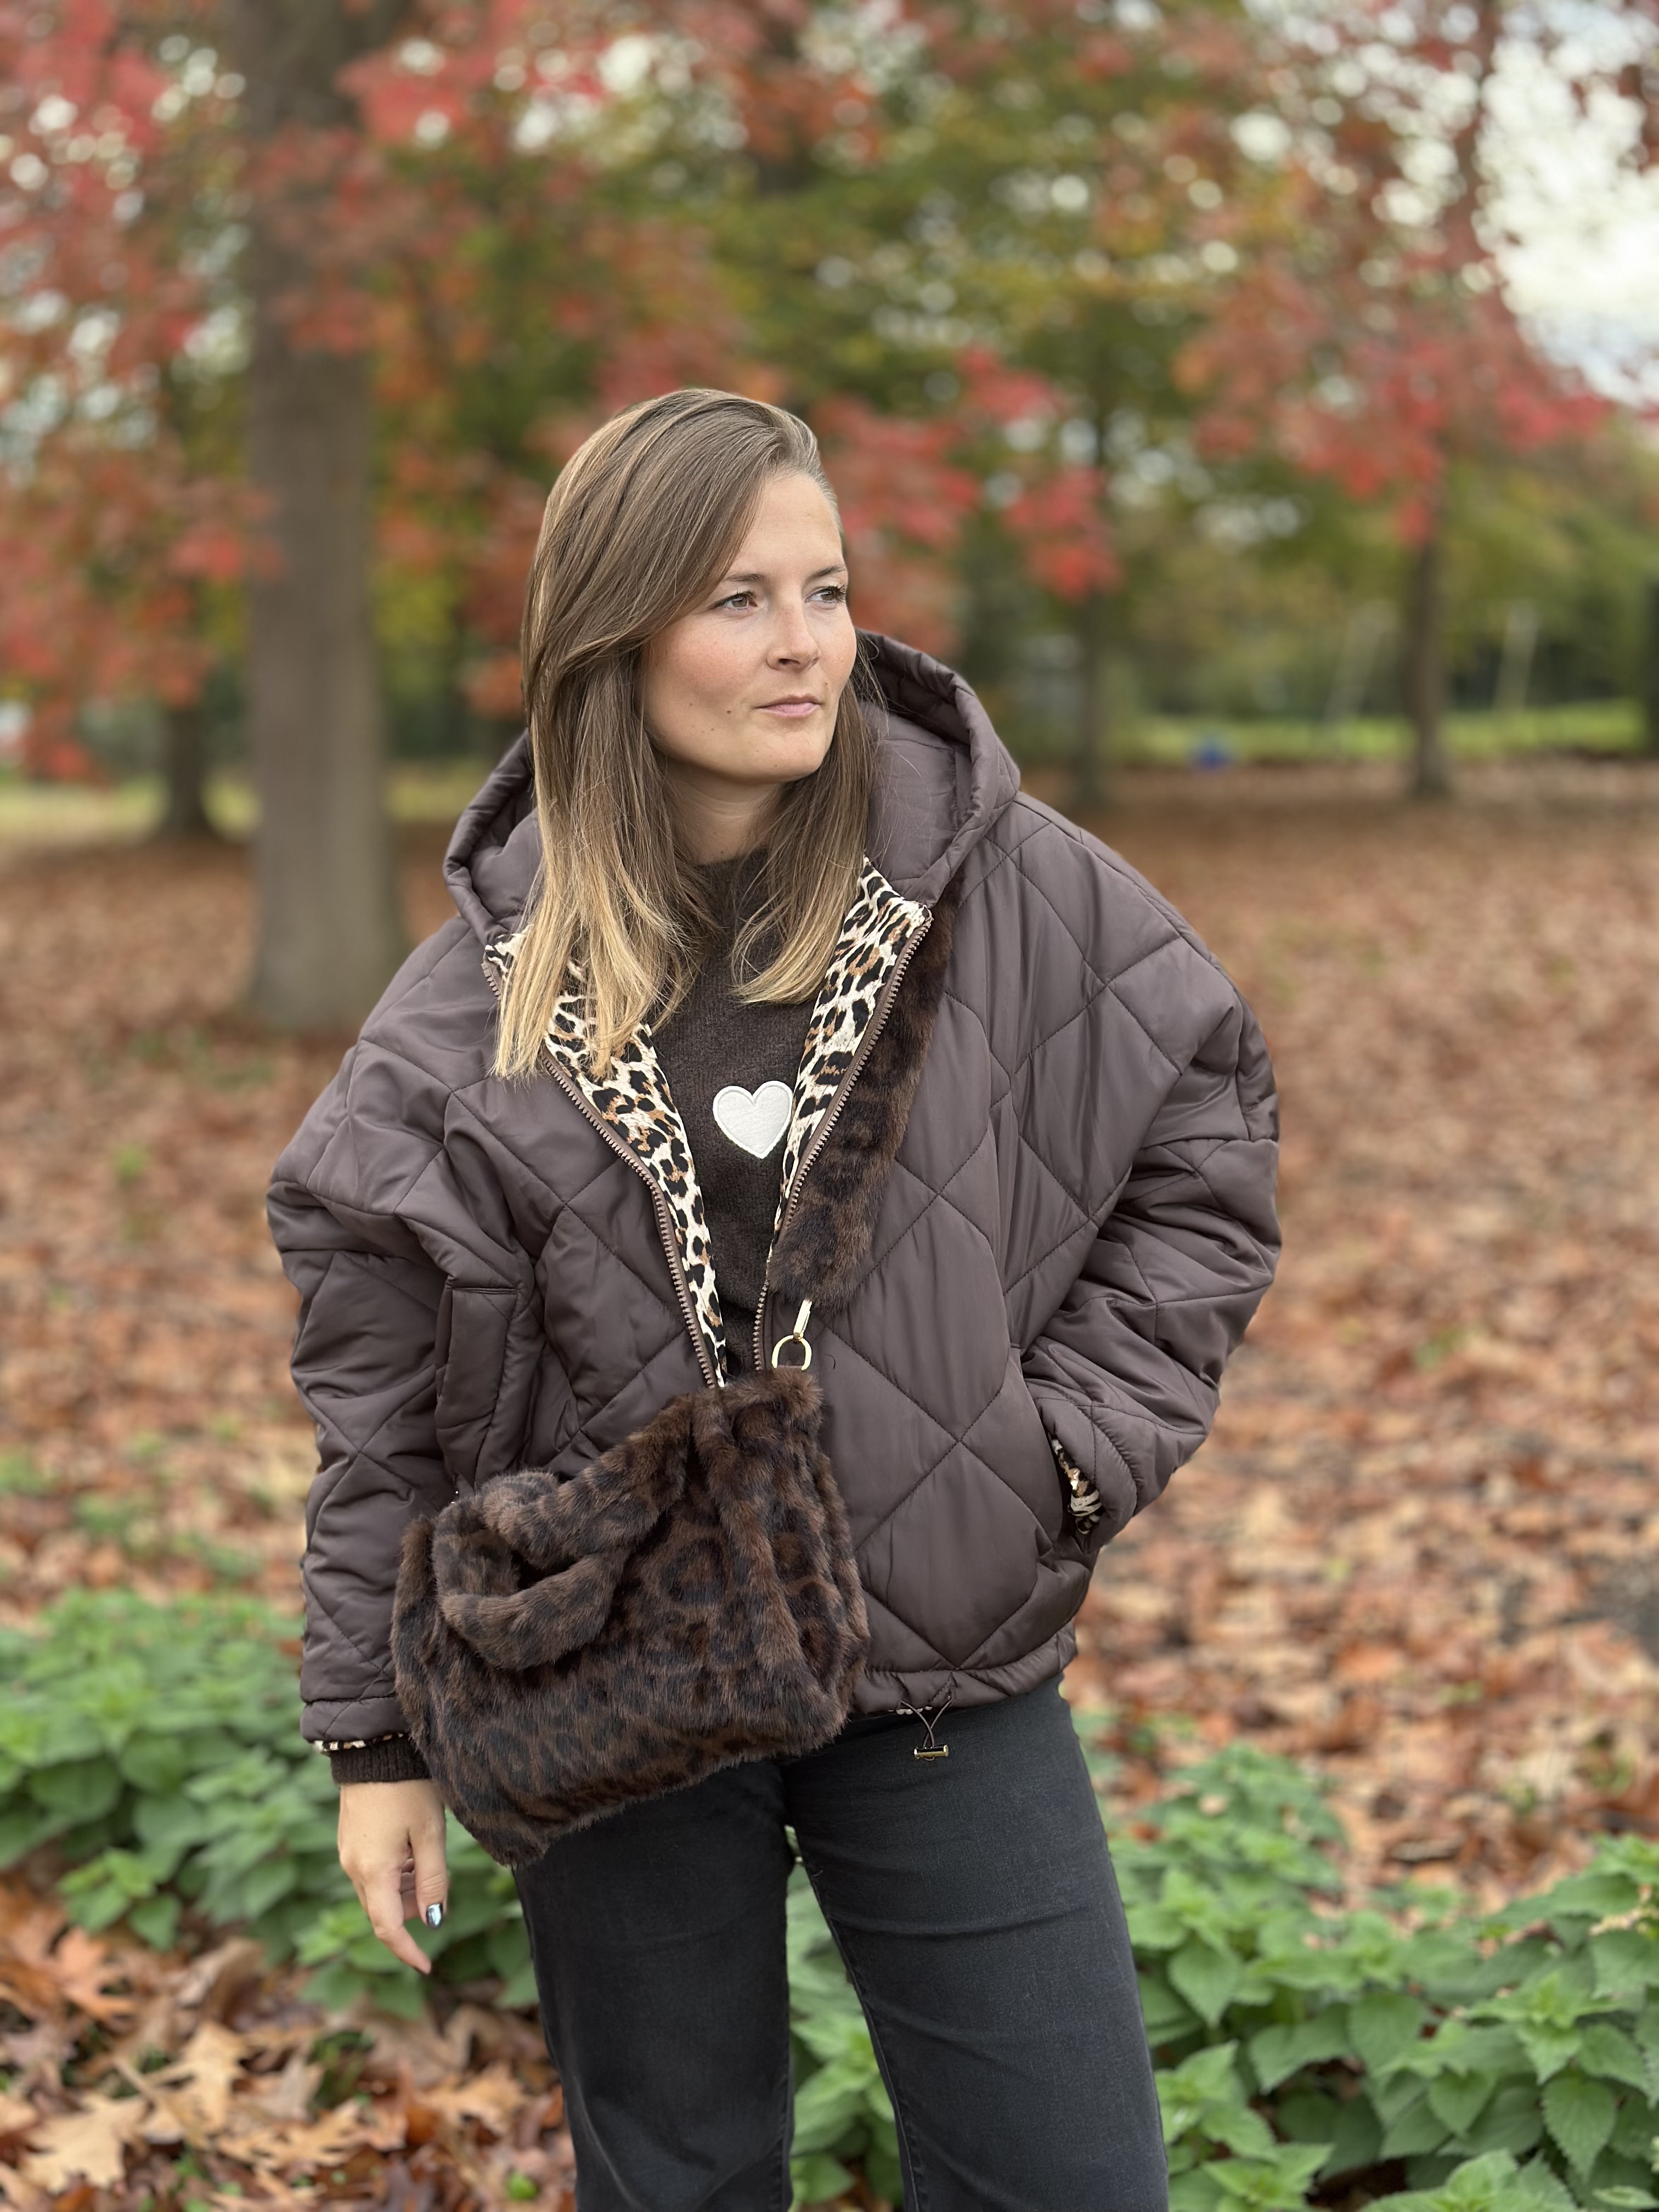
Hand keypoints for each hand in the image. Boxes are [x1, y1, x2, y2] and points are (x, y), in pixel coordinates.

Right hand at [337, 1779, 449, 1972]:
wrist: (375, 1747)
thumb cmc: (408, 1788)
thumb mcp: (430, 1834)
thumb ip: (432, 1880)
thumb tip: (433, 1920)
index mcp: (372, 1871)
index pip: (387, 1928)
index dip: (407, 1951)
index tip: (427, 1966)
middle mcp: (353, 1867)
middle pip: (381, 1911)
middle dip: (409, 1916)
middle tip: (437, 1899)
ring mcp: (348, 1852)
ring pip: (376, 1891)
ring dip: (403, 1894)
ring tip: (429, 1868)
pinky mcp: (349, 1838)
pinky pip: (371, 1871)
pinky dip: (393, 1876)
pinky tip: (412, 1855)